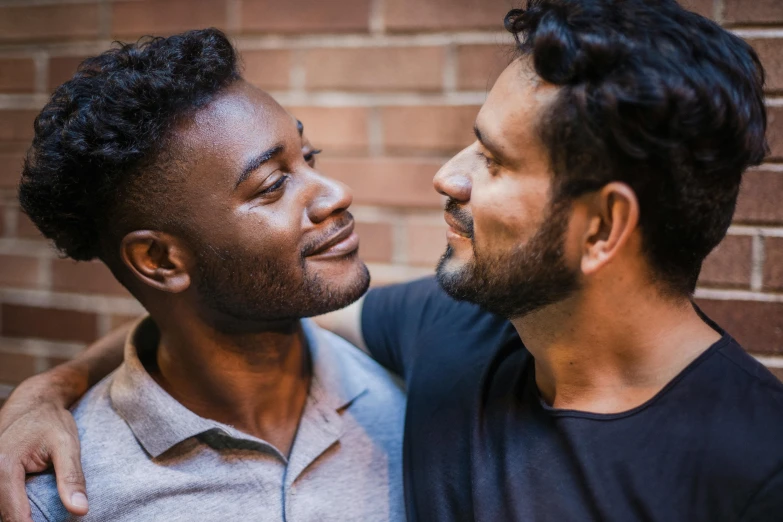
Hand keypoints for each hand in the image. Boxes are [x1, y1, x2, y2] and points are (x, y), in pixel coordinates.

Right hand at [0, 374, 87, 521]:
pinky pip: (1, 499)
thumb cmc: (50, 421)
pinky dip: (14, 507)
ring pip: (0, 509)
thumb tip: (80, 511)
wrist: (33, 402)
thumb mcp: (68, 445)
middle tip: (53, 521)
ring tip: (40, 516)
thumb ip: (72, 478)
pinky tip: (30, 512)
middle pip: (3, 516)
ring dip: (19, 516)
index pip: (15, 515)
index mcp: (4, 467)